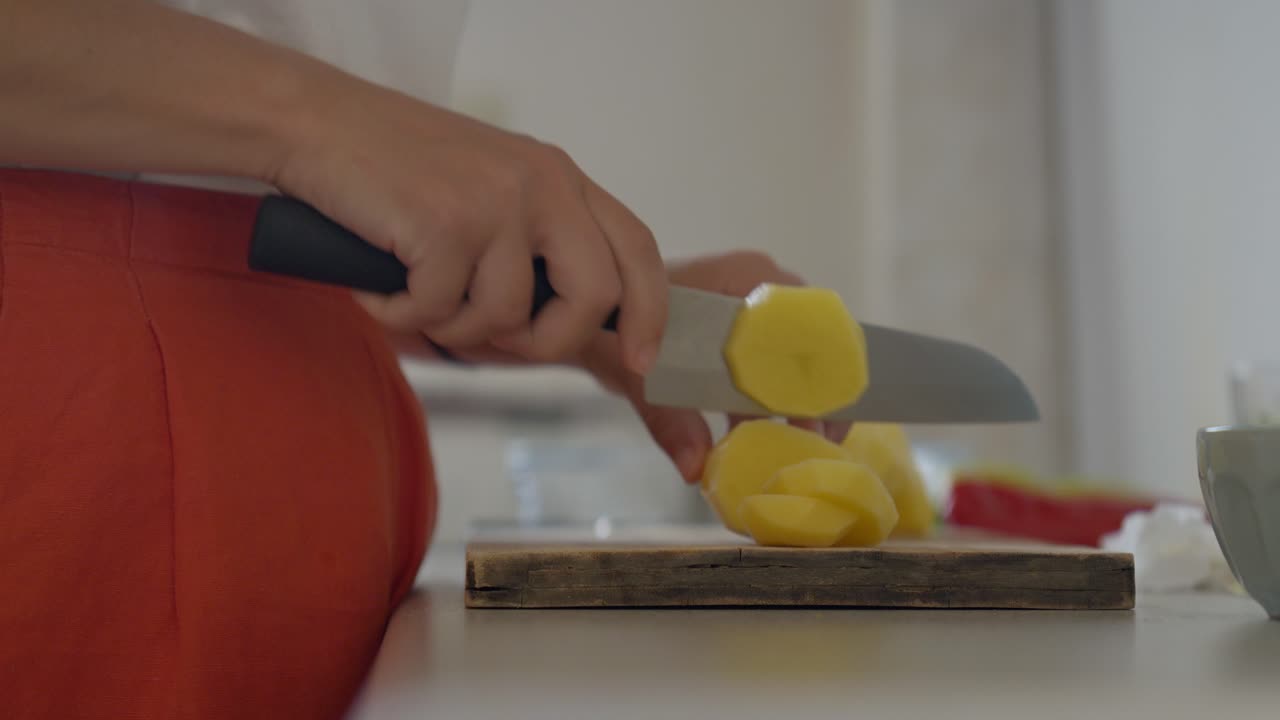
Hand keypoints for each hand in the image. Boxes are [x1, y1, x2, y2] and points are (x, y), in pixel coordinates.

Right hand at [273, 76, 666, 372]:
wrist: (315, 122)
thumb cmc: (395, 165)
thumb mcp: (490, 189)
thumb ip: (534, 242)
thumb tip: (560, 325)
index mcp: (560, 178)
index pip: (637, 249)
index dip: (648, 311)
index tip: (638, 358)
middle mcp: (541, 185)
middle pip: (594, 298)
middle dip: (548, 343)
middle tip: (498, 346)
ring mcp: (496, 204)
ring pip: (505, 318)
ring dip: (452, 326)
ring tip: (413, 291)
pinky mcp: (445, 226)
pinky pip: (439, 313)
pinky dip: (401, 314)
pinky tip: (379, 283)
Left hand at [579, 251, 852, 483]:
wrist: (590, 308)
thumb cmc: (615, 324)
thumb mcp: (640, 376)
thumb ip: (670, 422)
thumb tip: (697, 469)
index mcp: (750, 280)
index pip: (814, 327)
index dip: (822, 380)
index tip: (819, 428)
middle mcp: (764, 285)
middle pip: (815, 345)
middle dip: (816, 400)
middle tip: (814, 448)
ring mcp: (757, 304)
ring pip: (798, 358)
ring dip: (796, 404)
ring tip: (794, 450)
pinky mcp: (743, 329)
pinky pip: (775, 364)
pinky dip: (773, 401)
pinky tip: (762, 437)